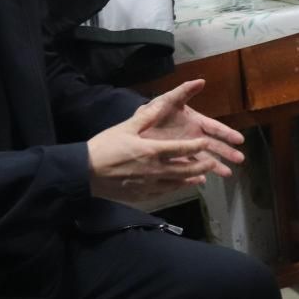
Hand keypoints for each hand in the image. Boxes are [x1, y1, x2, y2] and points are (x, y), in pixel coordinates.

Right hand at [87, 94, 220, 202]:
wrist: (85, 173)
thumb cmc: (105, 147)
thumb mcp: (126, 127)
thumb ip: (147, 117)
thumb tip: (162, 103)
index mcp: (152, 151)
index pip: (181, 149)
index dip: (196, 146)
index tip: (207, 142)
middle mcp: (154, 170)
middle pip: (185, 170)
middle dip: (201, 166)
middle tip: (213, 163)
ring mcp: (148, 185)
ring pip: (177, 183)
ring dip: (191, 179)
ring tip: (202, 176)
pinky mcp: (141, 195)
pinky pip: (164, 192)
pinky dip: (176, 188)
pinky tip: (180, 186)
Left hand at [138, 79, 245, 178]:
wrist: (133, 128)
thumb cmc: (153, 111)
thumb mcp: (167, 100)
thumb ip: (183, 91)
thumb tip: (201, 80)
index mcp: (194, 121)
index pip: (214, 128)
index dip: (227, 133)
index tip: (240, 140)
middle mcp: (193, 136)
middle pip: (213, 145)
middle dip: (227, 152)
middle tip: (240, 159)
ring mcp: (185, 149)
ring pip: (204, 158)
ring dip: (216, 165)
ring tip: (227, 174)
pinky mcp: (175, 159)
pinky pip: (188, 167)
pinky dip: (196, 173)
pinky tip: (203, 180)